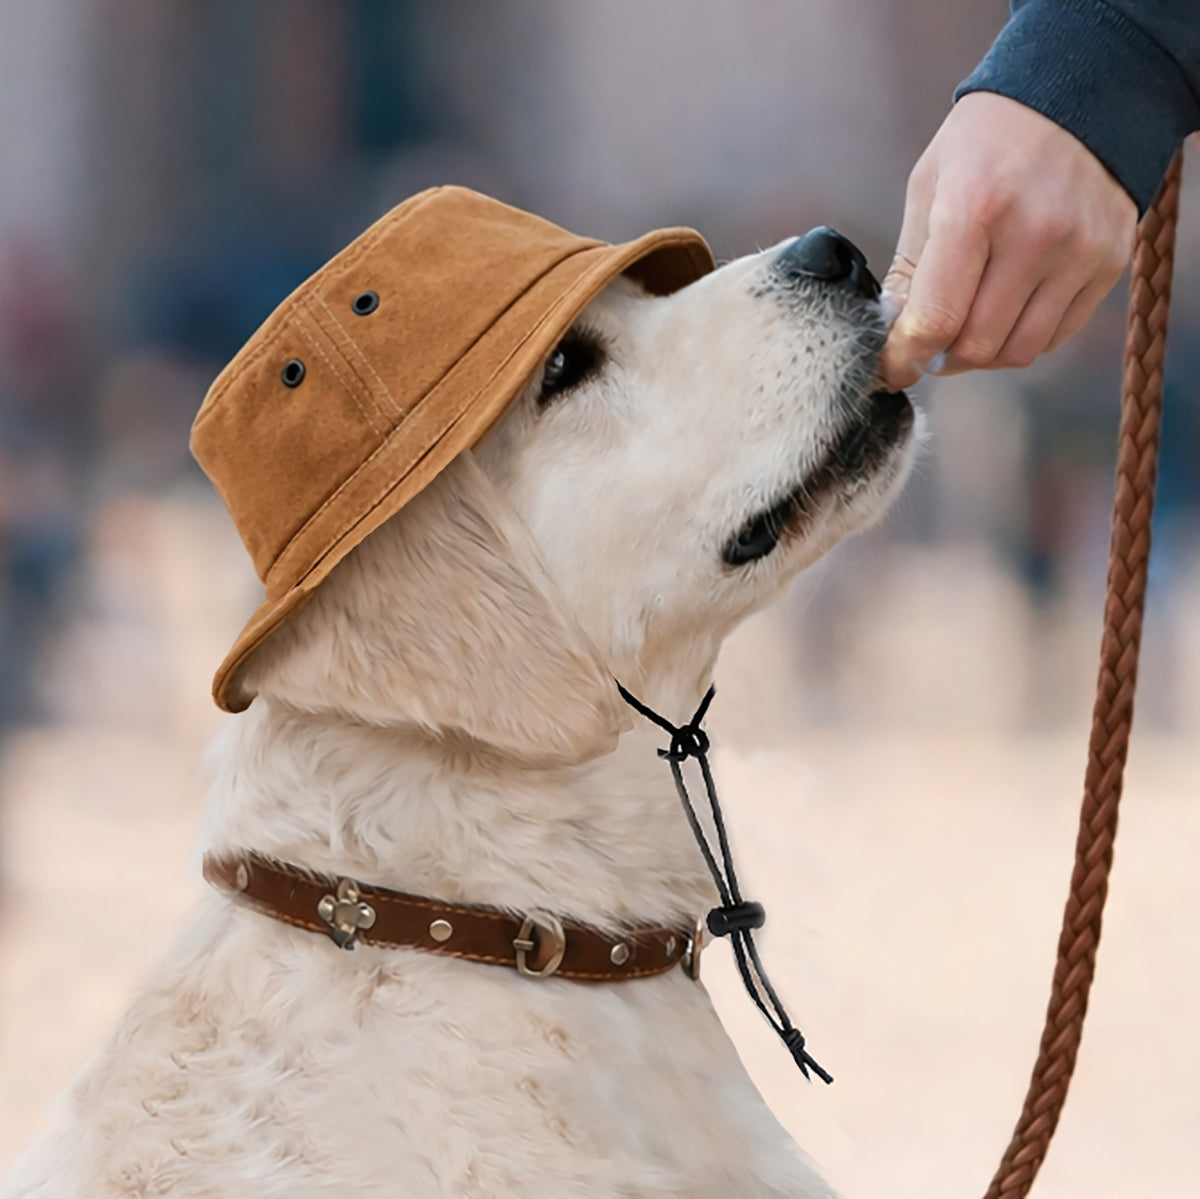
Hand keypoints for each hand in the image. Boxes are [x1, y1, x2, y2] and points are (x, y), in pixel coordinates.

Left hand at [880, 92, 1136, 388]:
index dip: (906, 357)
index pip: (936, 318)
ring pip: (1018, 352)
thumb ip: (911, 268)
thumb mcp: (929, 187)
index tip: (892, 367)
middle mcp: (1034, 233)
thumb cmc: (988, 142)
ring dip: (983, 354)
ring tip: (968, 326)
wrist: (1080, 93)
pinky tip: (1007, 310)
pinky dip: (1021, 338)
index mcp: (974, 208)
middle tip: (930, 342)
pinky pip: (1055, 336)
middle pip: (977, 346)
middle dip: (942, 356)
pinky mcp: (1109, 263)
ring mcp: (1079, 251)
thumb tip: (896, 334)